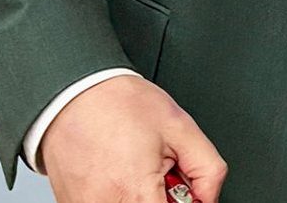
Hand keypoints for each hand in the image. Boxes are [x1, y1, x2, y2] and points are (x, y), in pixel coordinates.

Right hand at [40, 75, 226, 202]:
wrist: (76, 94)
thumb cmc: (121, 105)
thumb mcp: (182, 128)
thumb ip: (207, 168)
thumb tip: (210, 196)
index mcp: (137, 194)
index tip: (186, 192)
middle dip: (164, 198)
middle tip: (163, 174)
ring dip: (142, 196)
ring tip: (138, 169)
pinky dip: (120, 194)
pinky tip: (120, 172)